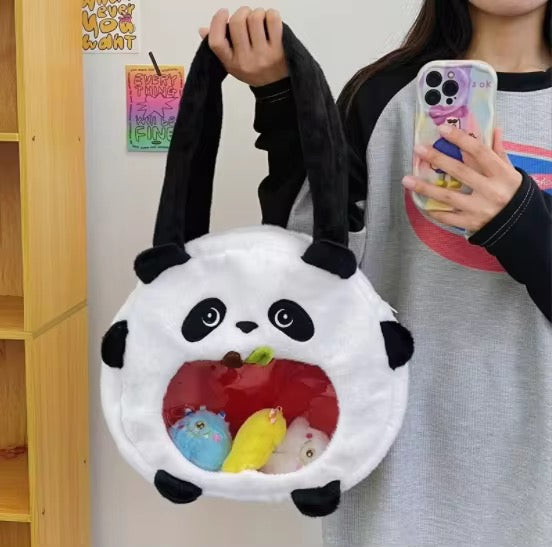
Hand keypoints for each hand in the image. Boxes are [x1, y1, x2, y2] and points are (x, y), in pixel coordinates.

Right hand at [199, 7, 287, 86]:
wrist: (276, 87)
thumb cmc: (253, 71)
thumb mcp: (232, 64)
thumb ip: (219, 47)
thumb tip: (202, 30)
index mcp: (231, 63)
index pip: (217, 41)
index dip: (217, 21)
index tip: (224, 13)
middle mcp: (246, 60)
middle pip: (238, 22)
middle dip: (242, 12)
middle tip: (246, 16)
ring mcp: (264, 55)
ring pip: (255, 18)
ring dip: (257, 13)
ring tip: (259, 21)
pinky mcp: (279, 49)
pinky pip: (272, 19)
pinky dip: (271, 14)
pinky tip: (269, 22)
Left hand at [402, 126, 522, 232]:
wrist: (520, 224)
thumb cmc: (512, 193)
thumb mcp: (510, 171)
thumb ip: (499, 152)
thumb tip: (493, 129)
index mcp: (501, 173)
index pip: (479, 151)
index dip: (460, 138)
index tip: (442, 129)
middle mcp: (490, 190)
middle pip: (459, 171)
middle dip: (437, 159)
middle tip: (418, 150)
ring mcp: (479, 208)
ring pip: (448, 196)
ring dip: (425, 188)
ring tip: (407, 180)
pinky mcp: (471, 223)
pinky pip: (447, 217)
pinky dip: (433, 211)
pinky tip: (420, 203)